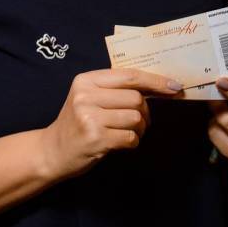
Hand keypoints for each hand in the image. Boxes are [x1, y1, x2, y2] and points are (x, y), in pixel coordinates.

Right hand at [41, 68, 183, 180]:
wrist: (52, 151)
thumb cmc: (77, 124)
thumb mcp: (89, 98)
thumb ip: (115, 89)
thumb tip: (160, 85)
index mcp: (85, 80)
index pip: (129, 76)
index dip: (156, 81)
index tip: (175, 87)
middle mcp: (85, 96)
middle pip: (136, 98)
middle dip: (144, 112)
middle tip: (138, 122)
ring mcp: (89, 117)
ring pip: (136, 118)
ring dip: (138, 129)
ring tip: (125, 133)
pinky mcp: (95, 138)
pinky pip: (130, 137)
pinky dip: (131, 142)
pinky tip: (119, 143)